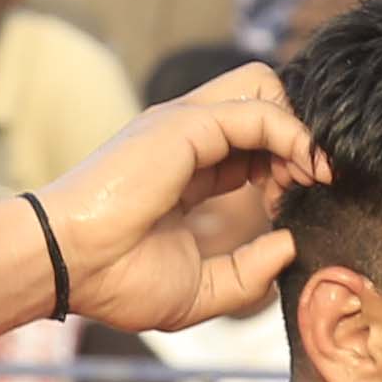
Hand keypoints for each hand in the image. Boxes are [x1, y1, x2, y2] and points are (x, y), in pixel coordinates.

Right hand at [28, 69, 324, 331]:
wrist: (69, 266)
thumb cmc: (116, 280)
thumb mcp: (202, 289)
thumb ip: (249, 270)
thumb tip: (290, 246)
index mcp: (187, 170)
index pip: (252, 142)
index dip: (284, 165)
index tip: (291, 206)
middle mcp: (187, 139)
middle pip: (262, 102)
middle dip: (296, 138)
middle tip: (307, 185)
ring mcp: (185, 126)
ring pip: (265, 91)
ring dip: (299, 130)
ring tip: (311, 175)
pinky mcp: (186, 124)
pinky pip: (260, 111)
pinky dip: (295, 136)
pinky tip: (305, 170)